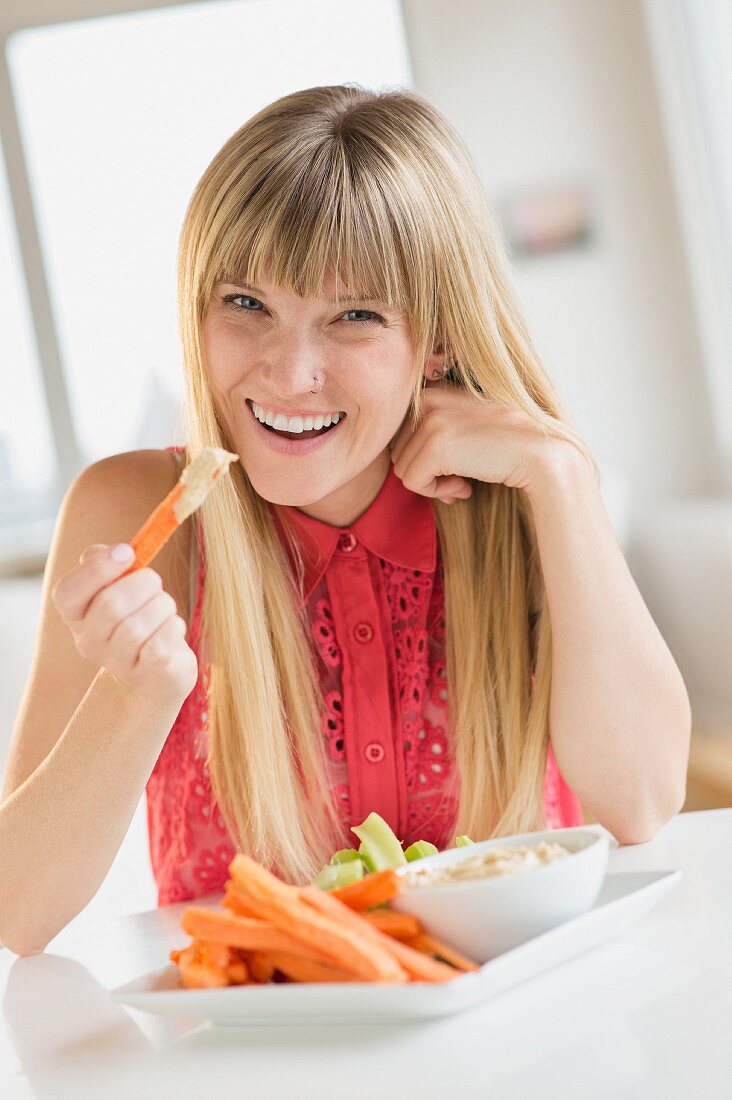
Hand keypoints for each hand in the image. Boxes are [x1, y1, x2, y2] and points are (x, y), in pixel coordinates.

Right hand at [53, 543, 198, 705]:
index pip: (67, 593)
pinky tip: (171, 627)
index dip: (97, 569)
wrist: (158, 669)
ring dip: (162, 605)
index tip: (128, 553)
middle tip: (154, 583)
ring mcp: (116, 662)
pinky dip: (173, 626)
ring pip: (137, 626)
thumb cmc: (139, 615)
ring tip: (164, 607)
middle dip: (143, 583)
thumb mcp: (120, 584)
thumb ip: (108, 560)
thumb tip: (115, 552)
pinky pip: (159, 645)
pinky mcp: (147, 674)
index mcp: (76, 614)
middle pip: (110, 605)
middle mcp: (88, 642)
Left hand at [389, 380, 566, 502]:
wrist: (540, 453)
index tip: (452, 466)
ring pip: (402, 469)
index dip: (422, 458)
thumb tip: (396, 460)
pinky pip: (412, 482)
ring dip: (432, 484)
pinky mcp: (436, 446)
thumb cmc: (504, 445)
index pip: (399, 436)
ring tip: (462, 481)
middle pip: (397, 452)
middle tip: (458, 478)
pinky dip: (436, 493)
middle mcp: (427, 400)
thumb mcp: (464, 424)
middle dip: (425, 472)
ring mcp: (431, 421)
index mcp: (431, 391)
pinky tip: (464, 487)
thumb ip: (431, 430)